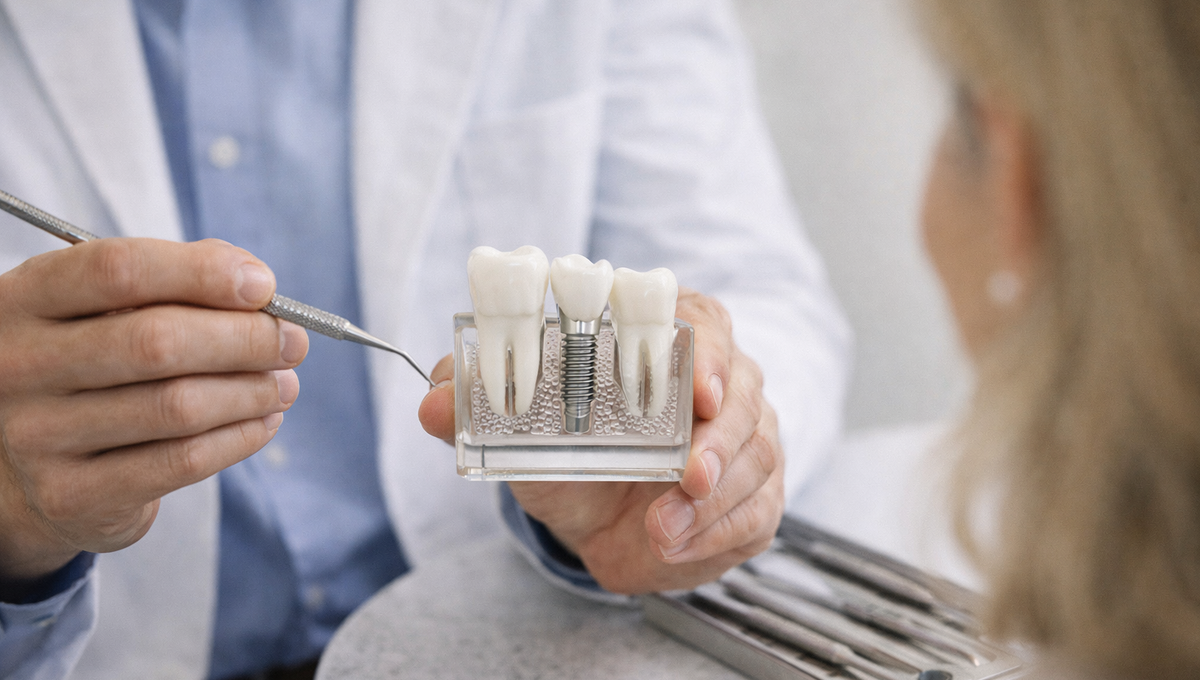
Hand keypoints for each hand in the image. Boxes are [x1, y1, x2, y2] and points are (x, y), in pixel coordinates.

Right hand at [0, 238, 306, 586]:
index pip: (118, 270)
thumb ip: (178, 280)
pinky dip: (240, 436)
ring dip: (252, 391)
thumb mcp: (109, 308)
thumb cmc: (93, 364)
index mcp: (25, 299)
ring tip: (284, 384)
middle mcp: (18, 365)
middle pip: (156, 342)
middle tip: (292, 342)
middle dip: (245, 339)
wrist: (30, 464)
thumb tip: (254, 282)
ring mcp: (36, 435)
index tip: (263, 286)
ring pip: (179, 406)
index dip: (202, 274)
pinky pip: (182, 461)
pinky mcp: (72, 494)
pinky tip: (263, 420)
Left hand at [419, 287, 783, 593]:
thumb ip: (476, 405)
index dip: (707, 351)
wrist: (598, 521)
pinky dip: (718, 532)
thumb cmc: (571, 454)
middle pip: (742, 392)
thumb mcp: (521, 428)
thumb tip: (432, 401)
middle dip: (719, 439)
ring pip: (757, 454)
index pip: (705, 323)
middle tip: (687, 475)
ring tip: (663, 528)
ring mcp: (746, 435)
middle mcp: (718, 382)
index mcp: (667, 341)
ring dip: (713, 499)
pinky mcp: (757, 491)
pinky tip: (677, 544)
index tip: (696, 389)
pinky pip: (758, 509)